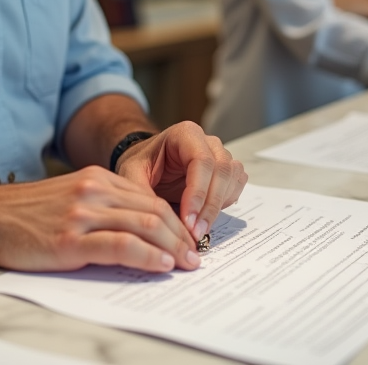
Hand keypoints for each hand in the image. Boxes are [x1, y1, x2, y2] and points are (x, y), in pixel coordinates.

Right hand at [0, 166, 201, 272]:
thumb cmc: (24, 214)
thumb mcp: (68, 198)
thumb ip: (101, 206)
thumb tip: (137, 229)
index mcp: (96, 179)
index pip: (149, 198)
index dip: (174, 220)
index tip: (187, 239)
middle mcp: (94, 191)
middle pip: (153, 211)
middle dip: (180, 235)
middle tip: (195, 256)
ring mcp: (82, 215)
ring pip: (143, 226)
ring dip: (172, 247)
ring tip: (187, 264)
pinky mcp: (70, 240)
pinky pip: (120, 245)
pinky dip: (146, 255)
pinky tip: (161, 264)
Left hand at [115, 121, 247, 242]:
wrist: (150, 163)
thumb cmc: (142, 164)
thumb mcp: (131, 174)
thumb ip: (141, 192)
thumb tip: (157, 221)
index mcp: (186, 134)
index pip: (201, 161)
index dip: (197, 193)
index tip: (187, 221)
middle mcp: (208, 142)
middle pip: (222, 171)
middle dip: (209, 206)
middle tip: (195, 234)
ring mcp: (221, 154)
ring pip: (232, 179)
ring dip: (218, 207)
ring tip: (197, 230)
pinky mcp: (227, 171)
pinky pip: (236, 186)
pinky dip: (224, 204)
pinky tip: (205, 216)